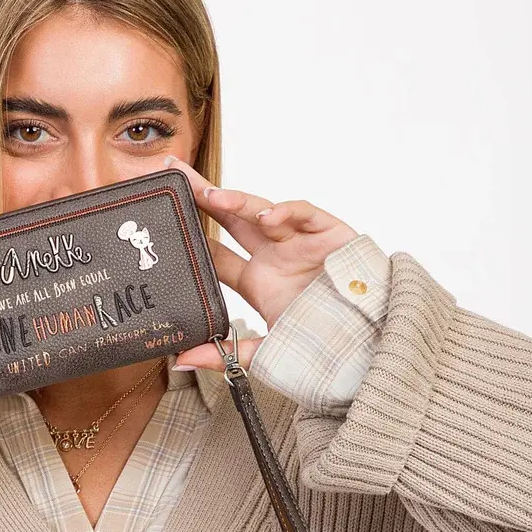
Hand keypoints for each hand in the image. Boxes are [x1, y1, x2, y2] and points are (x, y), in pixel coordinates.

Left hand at [164, 155, 358, 372]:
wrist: (372, 350)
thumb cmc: (325, 349)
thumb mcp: (266, 355)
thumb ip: (224, 355)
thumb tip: (179, 360)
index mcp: (257, 281)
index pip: (215, 253)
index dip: (189, 235)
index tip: (160, 220)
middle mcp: (274, 256)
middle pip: (229, 218)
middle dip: (200, 194)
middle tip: (170, 172)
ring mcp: (300, 242)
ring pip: (261, 210)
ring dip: (235, 200)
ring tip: (210, 194)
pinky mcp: (330, 234)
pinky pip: (303, 214)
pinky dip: (284, 211)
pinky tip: (264, 217)